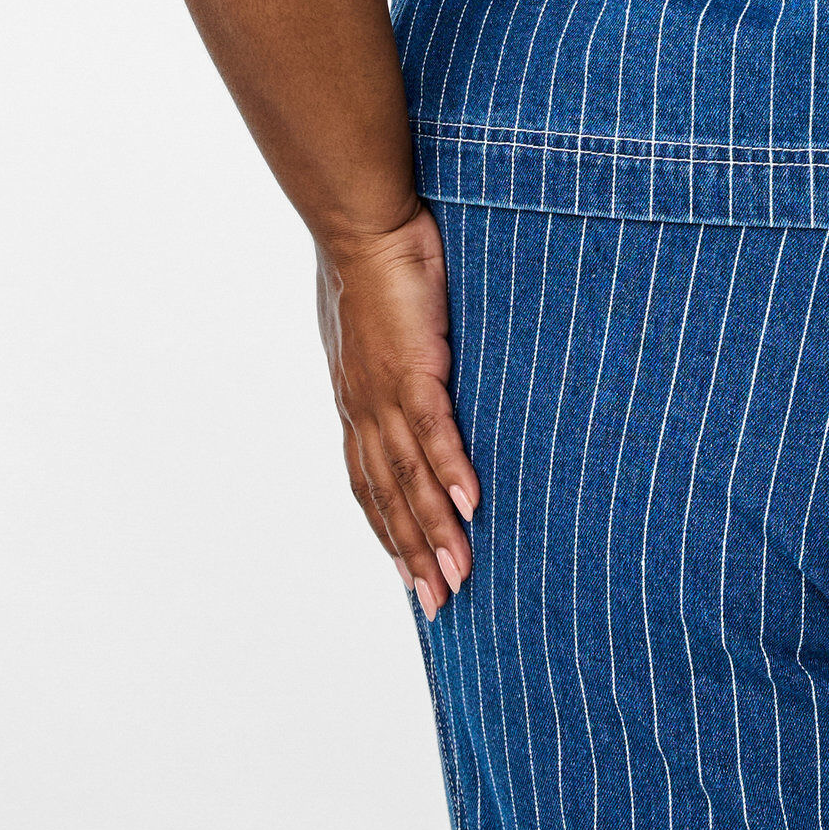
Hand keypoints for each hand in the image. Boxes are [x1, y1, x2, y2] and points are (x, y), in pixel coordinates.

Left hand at [314, 203, 480, 617]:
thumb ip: (398, 360)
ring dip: (435, 531)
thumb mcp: (383, 325)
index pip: (370, 483)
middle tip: (438, 605)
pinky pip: (433, 432)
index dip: (388, 532)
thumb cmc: (376, 262)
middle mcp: (363, 409)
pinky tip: (473, 506)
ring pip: (410, 478)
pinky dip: (452, 473)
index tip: (408, 576)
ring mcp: (384, 393)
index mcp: (356, 402)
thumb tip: (419, 373)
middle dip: (411, 553)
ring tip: (460, 575)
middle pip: (388, 497)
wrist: (363, 224)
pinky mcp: (411, 367)